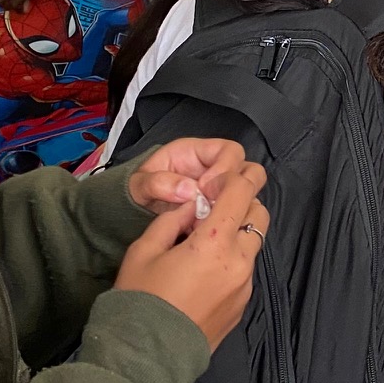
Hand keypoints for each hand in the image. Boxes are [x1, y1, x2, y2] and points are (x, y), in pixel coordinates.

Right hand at [116, 161, 268, 350]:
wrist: (145, 359)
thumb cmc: (139, 300)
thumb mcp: (143, 250)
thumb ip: (172, 219)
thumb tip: (192, 205)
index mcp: (215, 242)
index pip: (243, 191)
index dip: (237, 176)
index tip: (219, 178)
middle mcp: (239, 262)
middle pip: (259, 215)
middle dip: (241, 203)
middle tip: (212, 208)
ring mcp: (244, 286)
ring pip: (253, 244)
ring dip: (236, 233)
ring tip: (203, 243)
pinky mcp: (242, 306)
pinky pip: (244, 271)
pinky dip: (232, 260)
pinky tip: (203, 272)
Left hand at [127, 138, 251, 215]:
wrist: (136, 210)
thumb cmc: (139, 189)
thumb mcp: (140, 183)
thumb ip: (159, 182)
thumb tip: (188, 190)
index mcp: (198, 152)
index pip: (229, 151)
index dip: (224, 167)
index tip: (206, 188)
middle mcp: (215, 169)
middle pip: (247, 169)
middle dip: (236, 188)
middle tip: (214, 205)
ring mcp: (220, 190)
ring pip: (247, 192)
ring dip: (234, 207)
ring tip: (211, 221)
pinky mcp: (220, 210)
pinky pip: (237, 213)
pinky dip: (227, 222)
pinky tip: (210, 231)